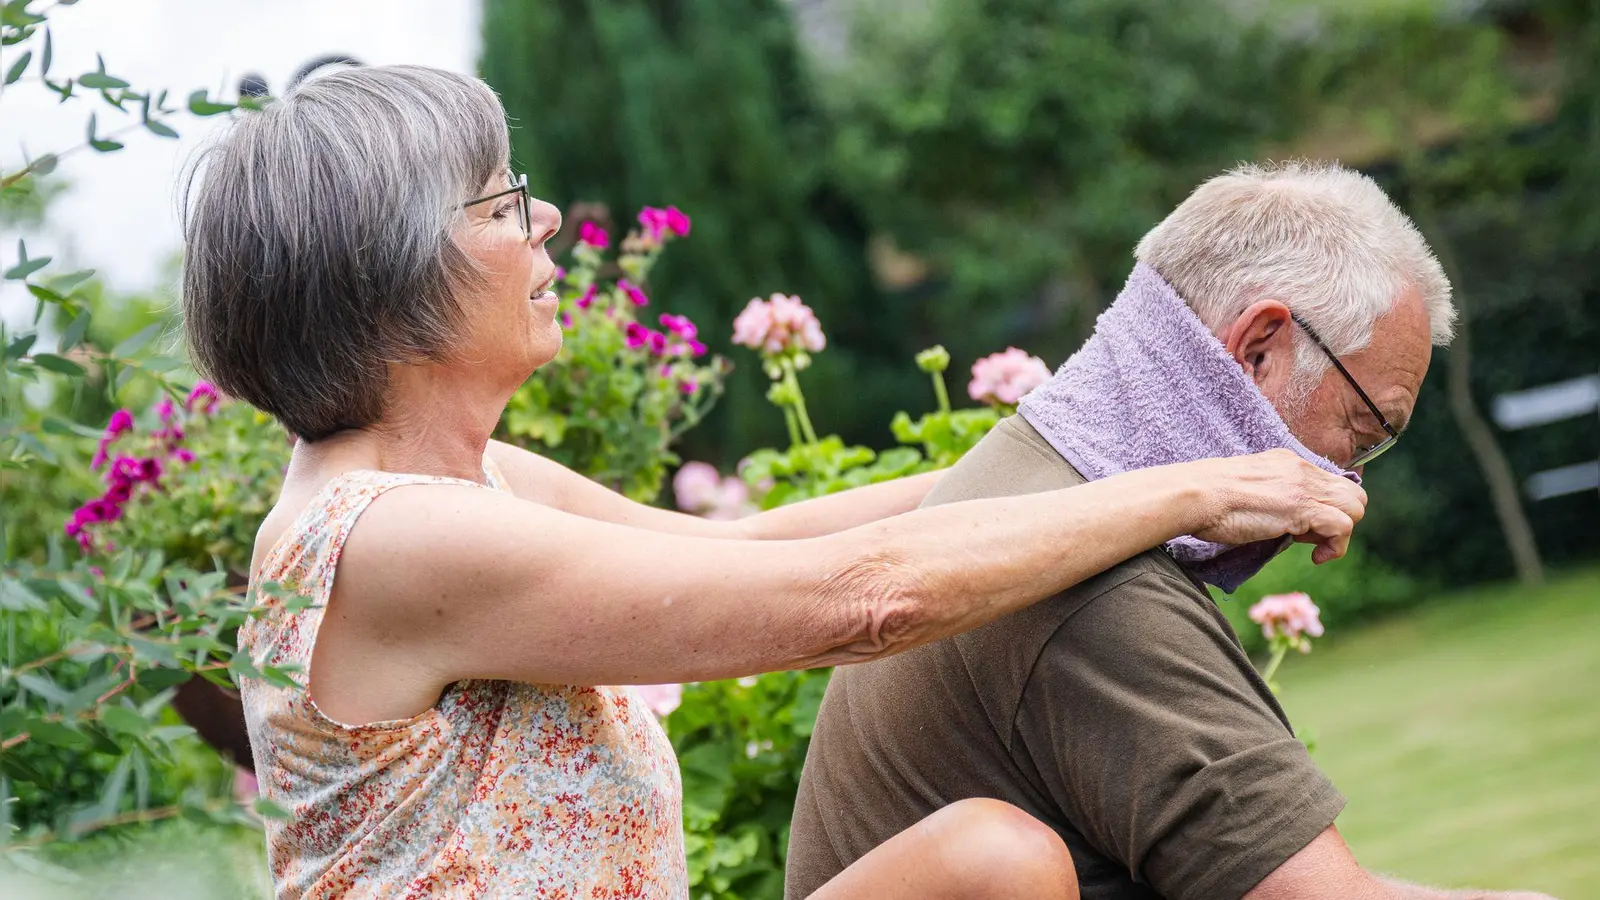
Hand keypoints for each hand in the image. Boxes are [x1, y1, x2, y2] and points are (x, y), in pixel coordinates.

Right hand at [1187, 449, 1366, 563]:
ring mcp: (1304, 487)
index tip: (1304, 527)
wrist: (1194, 495)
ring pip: (1356, 508)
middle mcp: (1301, 469)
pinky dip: (1336, 548)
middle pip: (1353, 494)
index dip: (1326, 508)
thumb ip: (1267, 495)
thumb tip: (1275, 517)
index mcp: (1287, 462)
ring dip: (1339, 533)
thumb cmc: (1205, 498)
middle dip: (1339, 520)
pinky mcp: (1303, 507)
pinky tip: (1314, 557)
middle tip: (1307, 537)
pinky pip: (1344, 527)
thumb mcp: (1244, 488)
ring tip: (1308, 545)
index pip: (1331, 483)